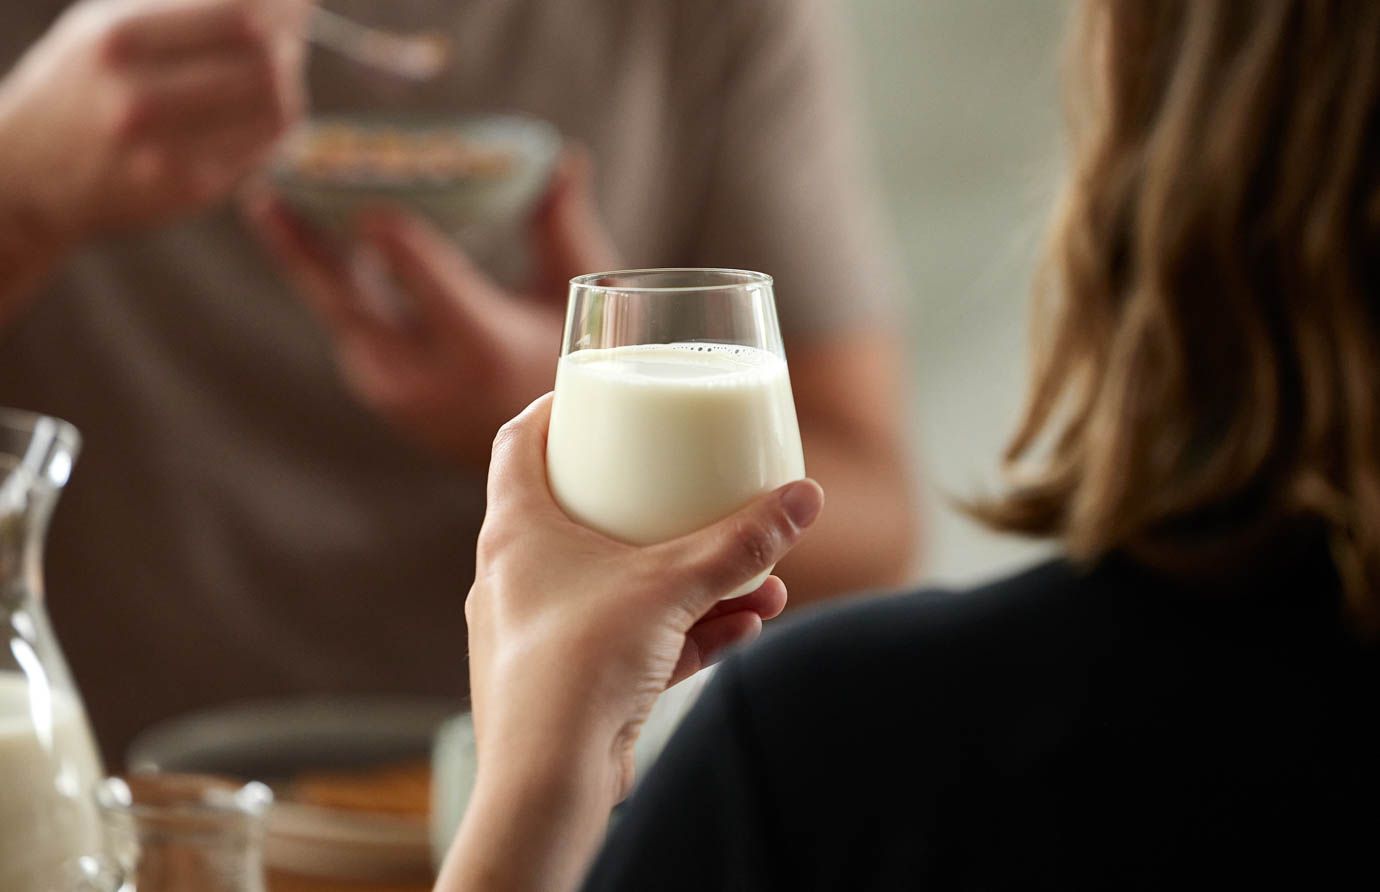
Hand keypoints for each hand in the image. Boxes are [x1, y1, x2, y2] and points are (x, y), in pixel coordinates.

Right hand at [0, 0, 308, 249]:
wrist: (30, 171)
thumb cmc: (82, 83)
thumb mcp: (108, 24)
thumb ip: (183, 6)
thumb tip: (271, 0)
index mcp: (119, 39)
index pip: (239, 14)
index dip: (281, 5)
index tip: (294, 0)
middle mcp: (139, 98)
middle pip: (266, 62)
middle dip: (288, 45)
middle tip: (286, 39)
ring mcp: (166, 152)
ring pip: (277, 110)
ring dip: (286, 86)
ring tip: (273, 75)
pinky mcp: (189, 191)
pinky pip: (262, 150)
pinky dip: (272, 127)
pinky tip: (257, 115)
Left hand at [245, 149, 617, 465]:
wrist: (544, 455)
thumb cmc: (565, 364)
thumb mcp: (572, 298)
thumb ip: (561, 227)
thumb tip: (564, 157)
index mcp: (480, 347)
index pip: (419, 278)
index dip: (387, 233)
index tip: (359, 192)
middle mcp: (426, 376)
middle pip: (348, 300)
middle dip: (301, 244)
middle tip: (264, 191)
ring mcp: (395, 392)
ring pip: (339, 312)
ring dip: (308, 256)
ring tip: (274, 202)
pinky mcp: (379, 393)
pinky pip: (347, 326)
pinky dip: (333, 281)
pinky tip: (317, 237)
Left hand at [464, 394, 822, 810]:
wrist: (549, 780)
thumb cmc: (581, 665)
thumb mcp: (672, 585)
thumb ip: (740, 542)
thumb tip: (804, 498)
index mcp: (516, 529)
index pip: (517, 441)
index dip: (554, 410)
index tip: (595, 396)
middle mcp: (518, 575)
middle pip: (580, 513)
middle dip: (655, 506)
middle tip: (694, 488)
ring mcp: (542, 631)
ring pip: (621, 584)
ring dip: (690, 580)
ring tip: (757, 581)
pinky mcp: (571, 681)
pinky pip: (632, 638)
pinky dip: (684, 629)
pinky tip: (743, 627)